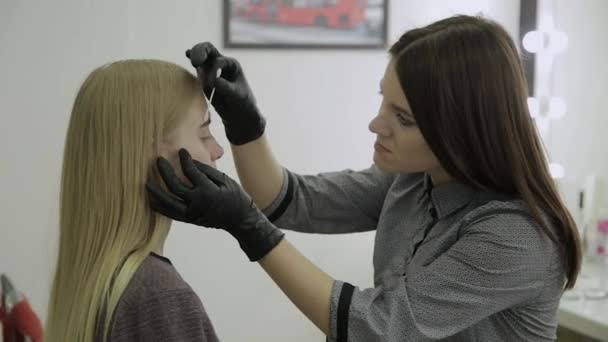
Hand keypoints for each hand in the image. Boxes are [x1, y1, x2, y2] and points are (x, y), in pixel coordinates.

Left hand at [146, 149, 283, 260]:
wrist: (240, 220)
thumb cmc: (235, 197)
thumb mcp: (225, 180)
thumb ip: (206, 171)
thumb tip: (190, 162)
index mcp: (208, 191)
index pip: (191, 172)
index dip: (185, 160)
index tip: (181, 151)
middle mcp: (197, 203)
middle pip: (174, 186)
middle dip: (165, 172)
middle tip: (158, 161)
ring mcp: (192, 213)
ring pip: (168, 203)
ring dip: (156, 193)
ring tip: (147, 184)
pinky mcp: (189, 220)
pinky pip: (171, 214)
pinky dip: (160, 208)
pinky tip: (152, 201)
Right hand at [186, 42, 265, 144]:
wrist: (238, 114)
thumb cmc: (242, 102)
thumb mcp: (236, 95)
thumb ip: (225, 87)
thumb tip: (213, 80)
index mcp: (231, 64)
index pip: (219, 61)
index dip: (213, 70)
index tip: (212, 83)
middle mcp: (221, 63)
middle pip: (208, 49)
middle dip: (200, 51)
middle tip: (196, 61)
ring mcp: (211, 69)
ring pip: (200, 56)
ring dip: (194, 55)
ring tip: (193, 61)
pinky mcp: (204, 77)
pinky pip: (197, 66)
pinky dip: (191, 59)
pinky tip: (186, 53)